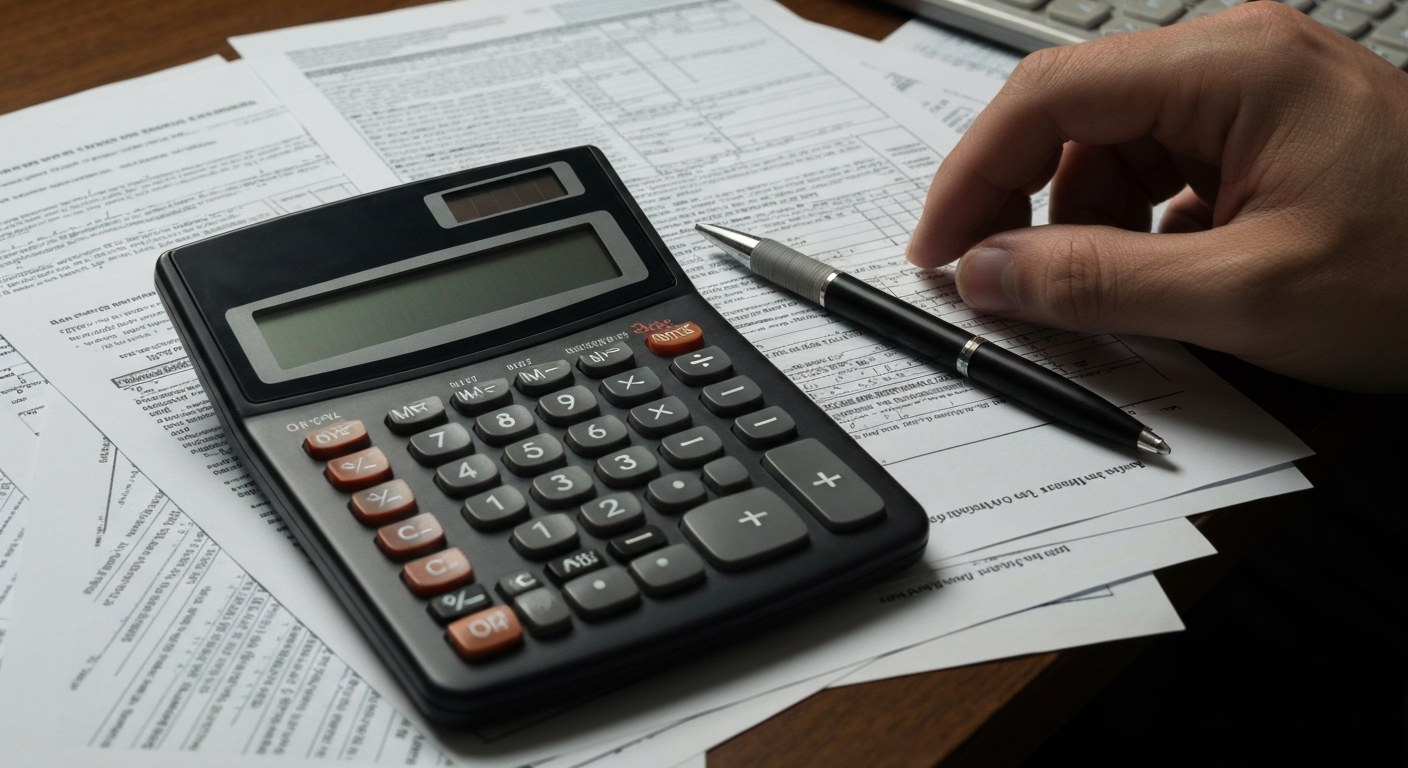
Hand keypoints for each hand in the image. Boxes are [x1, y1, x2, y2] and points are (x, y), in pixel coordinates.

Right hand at [906, 3, 1407, 391]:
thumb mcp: (1246, 296)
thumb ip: (1097, 284)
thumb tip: (986, 274)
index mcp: (1230, 65)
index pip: (1046, 97)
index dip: (971, 176)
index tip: (935, 249)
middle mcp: (1235, 59)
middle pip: (1073, 122)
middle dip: (1020, 207)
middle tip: (989, 286)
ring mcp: (1252, 95)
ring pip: (1111, 155)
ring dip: (1080, 229)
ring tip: (1088, 301)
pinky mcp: (1265, 138)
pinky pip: (1160, 175)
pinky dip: (1133, 232)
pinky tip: (1150, 283)